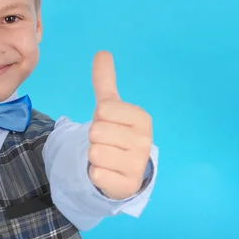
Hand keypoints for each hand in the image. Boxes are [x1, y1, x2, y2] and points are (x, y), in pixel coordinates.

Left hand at [87, 51, 152, 199]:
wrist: (124, 170)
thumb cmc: (116, 133)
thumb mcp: (110, 107)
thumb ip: (105, 81)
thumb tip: (102, 52)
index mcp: (142, 119)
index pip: (103, 110)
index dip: (99, 117)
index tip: (110, 124)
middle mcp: (145, 142)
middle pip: (97, 132)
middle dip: (95, 137)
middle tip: (107, 142)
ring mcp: (137, 165)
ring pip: (95, 153)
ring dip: (94, 156)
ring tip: (107, 157)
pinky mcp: (127, 186)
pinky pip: (96, 173)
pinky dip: (96, 173)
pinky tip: (108, 173)